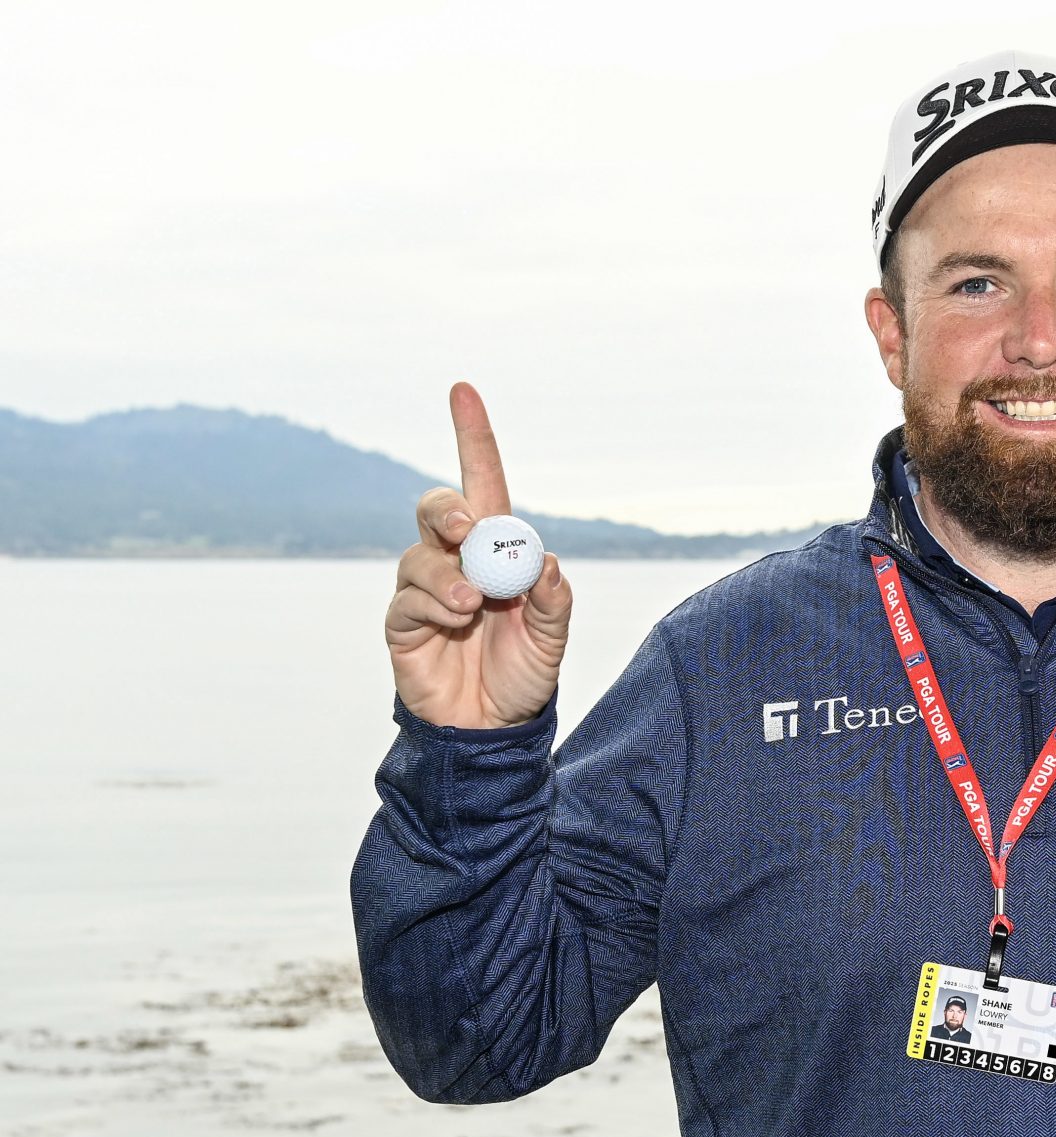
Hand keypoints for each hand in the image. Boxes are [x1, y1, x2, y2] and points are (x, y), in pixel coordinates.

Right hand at [386, 382, 571, 727]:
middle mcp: (455, 561)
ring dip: (448, 574)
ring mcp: (425, 590)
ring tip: (474, 604)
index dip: (472, 437)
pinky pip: (407, 598)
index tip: (462, 390)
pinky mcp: (402, 622)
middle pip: (437, 509)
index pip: (481, 483)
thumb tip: (546, 559)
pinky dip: (434, 604)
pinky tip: (455, 620)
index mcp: (498, 552)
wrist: (493, 729)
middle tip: (467, 526)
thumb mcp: (553, 639)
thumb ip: (555, 601)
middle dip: (448, 509)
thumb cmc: (524, 676)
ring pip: (420, 555)